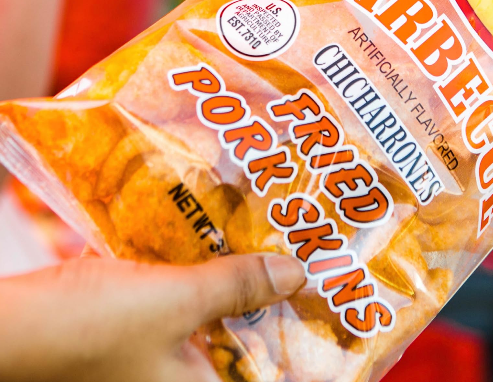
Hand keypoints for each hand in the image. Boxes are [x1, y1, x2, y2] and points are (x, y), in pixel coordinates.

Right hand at [0, 252, 304, 381]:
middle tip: (302, 270)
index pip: (270, 377)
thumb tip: (297, 274)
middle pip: (244, 351)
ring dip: (235, 294)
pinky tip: (212, 254)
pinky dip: (198, 289)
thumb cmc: (89, 329)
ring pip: (213, 331)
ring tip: (268, 253)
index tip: (331, 316)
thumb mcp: (176, 301)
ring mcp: (152, 370)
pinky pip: (181, 319)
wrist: (5, 331)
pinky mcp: (132, 345)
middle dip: (271, 310)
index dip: (302, 354)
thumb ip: (238, 286)